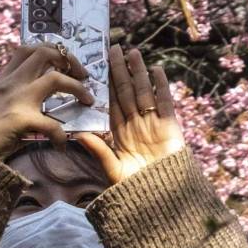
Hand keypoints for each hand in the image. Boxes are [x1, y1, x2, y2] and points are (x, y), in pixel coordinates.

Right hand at [0, 42, 92, 158]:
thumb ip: (13, 95)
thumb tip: (40, 97)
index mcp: (4, 79)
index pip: (27, 48)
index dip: (50, 49)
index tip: (64, 61)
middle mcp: (11, 83)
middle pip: (45, 53)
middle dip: (70, 60)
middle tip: (82, 75)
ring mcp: (16, 99)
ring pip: (56, 79)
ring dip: (78, 89)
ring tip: (88, 101)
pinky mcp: (21, 120)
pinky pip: (53, 124)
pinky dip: (61, 136)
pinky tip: (62, 145)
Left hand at [75, 46, 185, 184]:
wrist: (162, 198)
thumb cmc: (135, 187)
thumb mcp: (112, 169)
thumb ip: (98, 150)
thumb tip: (78, 133)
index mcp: (119, 132)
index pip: (110, 102)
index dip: (105, 84)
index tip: (98, 66)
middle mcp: (135, 123)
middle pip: (126, 91)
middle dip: (120, 71)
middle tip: (113, 49)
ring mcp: (152, 122)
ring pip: (144, 91)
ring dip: (139, 72)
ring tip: (133, 52)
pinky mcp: (169, 125)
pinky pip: (164, 101)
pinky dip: (161, 85)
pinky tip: (156, 69)